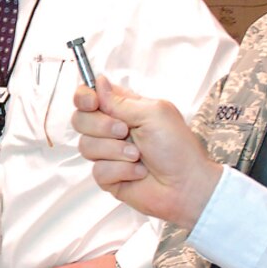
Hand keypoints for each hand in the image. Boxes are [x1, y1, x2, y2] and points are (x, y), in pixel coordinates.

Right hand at [71, 77, 222, 228]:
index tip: (92, 103)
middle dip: (101, 126)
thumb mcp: (152, 114)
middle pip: (80, 120)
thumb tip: (97, 82)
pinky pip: (98, 170)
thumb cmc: (177, 148)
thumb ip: (120, 100)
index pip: (90, 96)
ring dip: (115, 151)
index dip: (84, 97)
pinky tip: (138, 173)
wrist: (186, 185)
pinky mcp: (109, 177)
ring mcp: (109, 153)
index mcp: (124, 109)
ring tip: (137, 156)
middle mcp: (113, 129)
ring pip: (86, 146)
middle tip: (124, 131)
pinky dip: (121, 170)